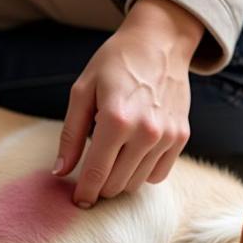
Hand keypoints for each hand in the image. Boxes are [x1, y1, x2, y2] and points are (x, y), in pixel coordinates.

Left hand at [53, 0, 202, 206]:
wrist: (160, 42)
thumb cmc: (115, 63)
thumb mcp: (83, 91)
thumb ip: (71, 134)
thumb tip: (60, 172)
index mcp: (116, 119)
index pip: (96, 172)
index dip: (84, 192)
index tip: (77, 201)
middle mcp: (145, 131)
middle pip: (116, 183)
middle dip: (100, 186)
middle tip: (91, 178)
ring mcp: (167, 136)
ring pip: (137, 183)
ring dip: (120, 180)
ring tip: (111, 161)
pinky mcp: (181, 137)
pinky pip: (159, 174)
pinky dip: (143, 173)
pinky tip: (133, 156)